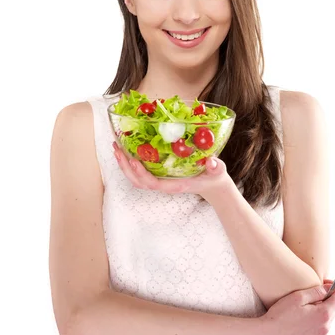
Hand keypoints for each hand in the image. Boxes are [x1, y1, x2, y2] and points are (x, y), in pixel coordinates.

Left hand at [112, 142, 232, 198]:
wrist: (212, 184)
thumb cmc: (213, 177)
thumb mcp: (217, 171)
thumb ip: (216, 167)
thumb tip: (212, 162)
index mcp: (176, 185)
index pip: (154, 183)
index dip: (142, 174)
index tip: (133, 160)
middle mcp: (165, 185)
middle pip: (139, 182)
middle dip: (125, 168)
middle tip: (117, 149)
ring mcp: (160, 182)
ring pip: (136, 179)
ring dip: (124, 165)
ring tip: (116, 148)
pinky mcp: (159, 176)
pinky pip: (140, 173)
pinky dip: (130, 164)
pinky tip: (126, 151)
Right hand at [256, 282, 334, 334]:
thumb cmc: (280, 315)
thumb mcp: (297, 297)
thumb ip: (316, 292)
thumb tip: (329, 288)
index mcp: (324, 314)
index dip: (334, 288)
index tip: (326, 284)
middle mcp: (325, 329)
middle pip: (333, 310)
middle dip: (325, 302)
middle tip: (308, 299)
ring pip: (325, 323)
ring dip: (318, 316)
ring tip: (301, 314)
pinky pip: (317, 334)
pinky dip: (312, 328)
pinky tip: (299, 325)